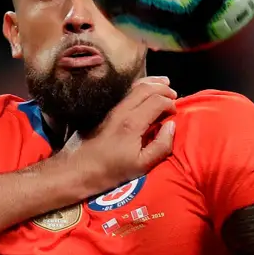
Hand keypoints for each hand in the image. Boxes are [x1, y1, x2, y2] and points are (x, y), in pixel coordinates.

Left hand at [65, 76, 176, 191]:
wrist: (78, 169)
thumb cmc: (111, 171)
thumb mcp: (142, 165)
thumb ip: (161, 145)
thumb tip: (171, 126)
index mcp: (132, 123)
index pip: (157, 101)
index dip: (170, 104)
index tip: (175, 113)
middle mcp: (122, 110)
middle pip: (146, 88)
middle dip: (163, 89)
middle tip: (174, 95)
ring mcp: (111, 109)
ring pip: (134, 86)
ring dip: (152, 84)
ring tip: (164, 84)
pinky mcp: (105, 111)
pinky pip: (126, 92)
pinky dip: (140, 87)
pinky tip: (145, 92)